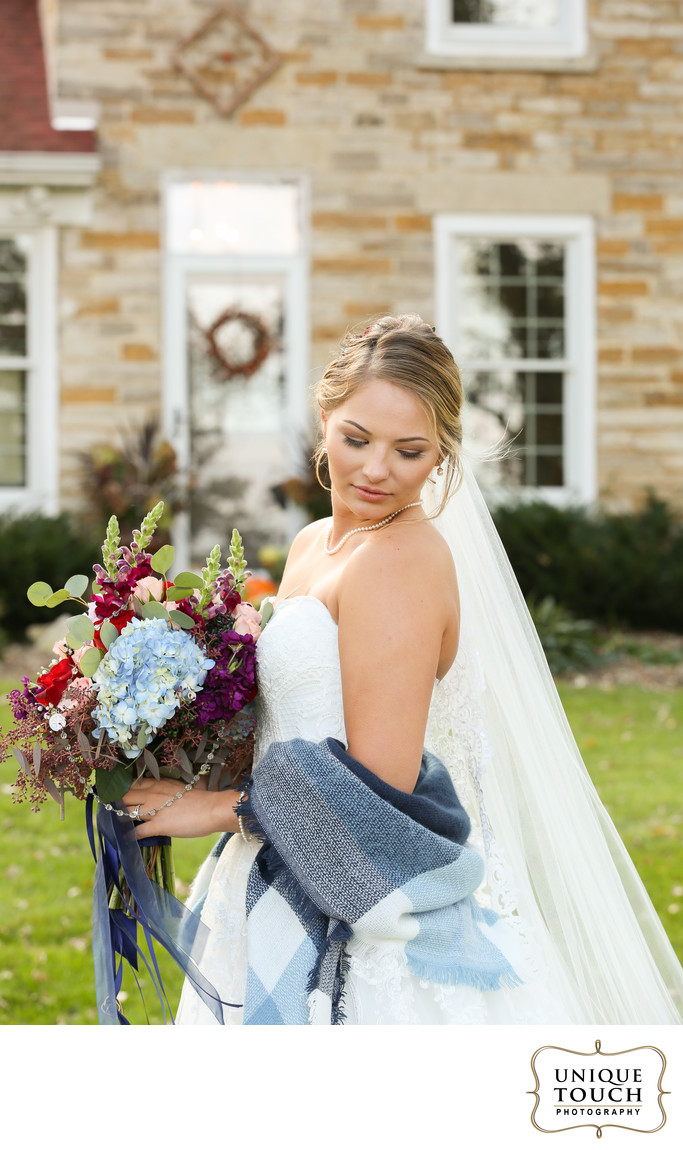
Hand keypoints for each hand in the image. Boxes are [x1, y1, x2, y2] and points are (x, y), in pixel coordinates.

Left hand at [122, 776, 239, 839]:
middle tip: (107, 810)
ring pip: (127, 812)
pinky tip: (124, 840)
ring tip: (111, 825)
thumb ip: (165, 791)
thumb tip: (157, 797)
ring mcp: (154, 809)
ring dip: (118, 819)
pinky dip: (128, 836)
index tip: (113, 795)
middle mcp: (152, 794)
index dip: (120, 790)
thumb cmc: (201, 799)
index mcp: (158, 783)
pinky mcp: (159, 825)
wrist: (213, 809)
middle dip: (114, 803)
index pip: (131, 784)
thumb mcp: (179, 788)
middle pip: (124, 796)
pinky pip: (137, 832)